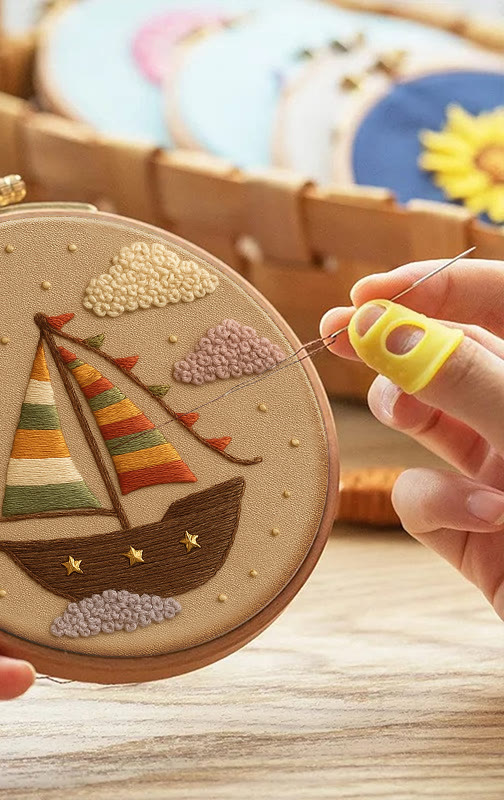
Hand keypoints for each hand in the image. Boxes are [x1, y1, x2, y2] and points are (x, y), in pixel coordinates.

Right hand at [321, 259, 503, 618]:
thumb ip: (466, 380)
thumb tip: (388, 331)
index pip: (497, 303)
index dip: (434, 287)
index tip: (368, 293)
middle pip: (448, 356)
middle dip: (393, 342)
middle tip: (337, 330)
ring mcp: (496, 471)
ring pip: (426, 419)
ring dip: (405, 411)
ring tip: (400, 413)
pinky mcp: (469, 526)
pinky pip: (423, 495)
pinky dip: (436, 504)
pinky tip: (476, 520)